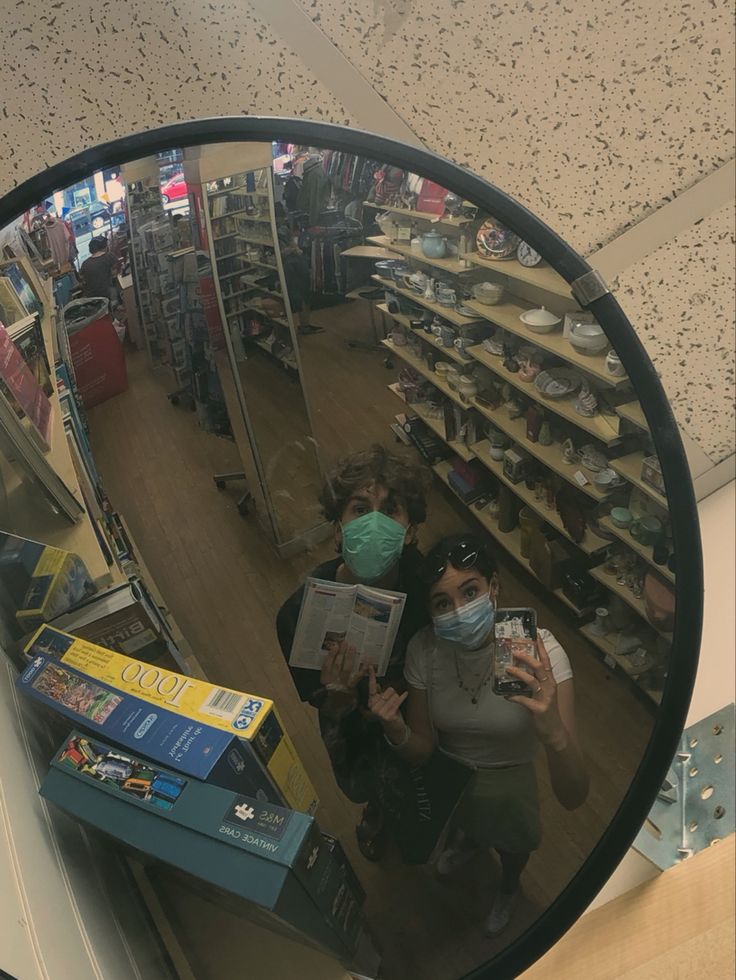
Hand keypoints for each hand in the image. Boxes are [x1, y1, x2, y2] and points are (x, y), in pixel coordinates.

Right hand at [320, 641, 364, 691]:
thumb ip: (327, 669)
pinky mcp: (352, 685)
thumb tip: (333, 651)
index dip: (331, 655)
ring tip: (352, 647)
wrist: (336, 705)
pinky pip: (358, 676)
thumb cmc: (330, 691)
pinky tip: (366, 659)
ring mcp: (344, 683)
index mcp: (325, 679)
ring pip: (347, 668)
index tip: (334, 646)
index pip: (327, 666)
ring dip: (349, 657)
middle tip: (345, 642)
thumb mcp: (325, 682)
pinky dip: (363, 667)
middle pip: (337, 664)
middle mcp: (334, 680)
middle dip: (341, 653)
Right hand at [367, 666, 407, 739]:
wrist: (394, 729)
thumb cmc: (388, 713)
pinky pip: (398, 701)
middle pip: (388, 690)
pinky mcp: (388, 715)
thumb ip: (379, 694)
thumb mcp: (382, 703)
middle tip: (392, 702)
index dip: (372, 676)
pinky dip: (403, 697)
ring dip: (397, 699)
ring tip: (394, 706)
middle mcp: (373, 706)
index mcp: (371, 702)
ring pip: (393, 695)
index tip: (370, 666)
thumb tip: (377, 684)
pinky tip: (406, 694)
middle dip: (393, 694)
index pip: (371, 687)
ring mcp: (380, 712)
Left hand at [505, 634, 566, 748]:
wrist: (554, 732)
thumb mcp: (543, 693)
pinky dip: (514, 696)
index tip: (535, 634)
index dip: (541, 647)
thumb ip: (534, 681)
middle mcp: (549, 687)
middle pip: (538, 667)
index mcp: (550, 681)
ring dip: (518, 673)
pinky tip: (506, 695)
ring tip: (507, 669)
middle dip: (526, 657)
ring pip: (531, 681)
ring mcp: (545, 698)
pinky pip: (523, 700)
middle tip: (514, 650)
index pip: (546, 660)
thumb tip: (517, 669)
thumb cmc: (546, 710)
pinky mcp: (539, 709)